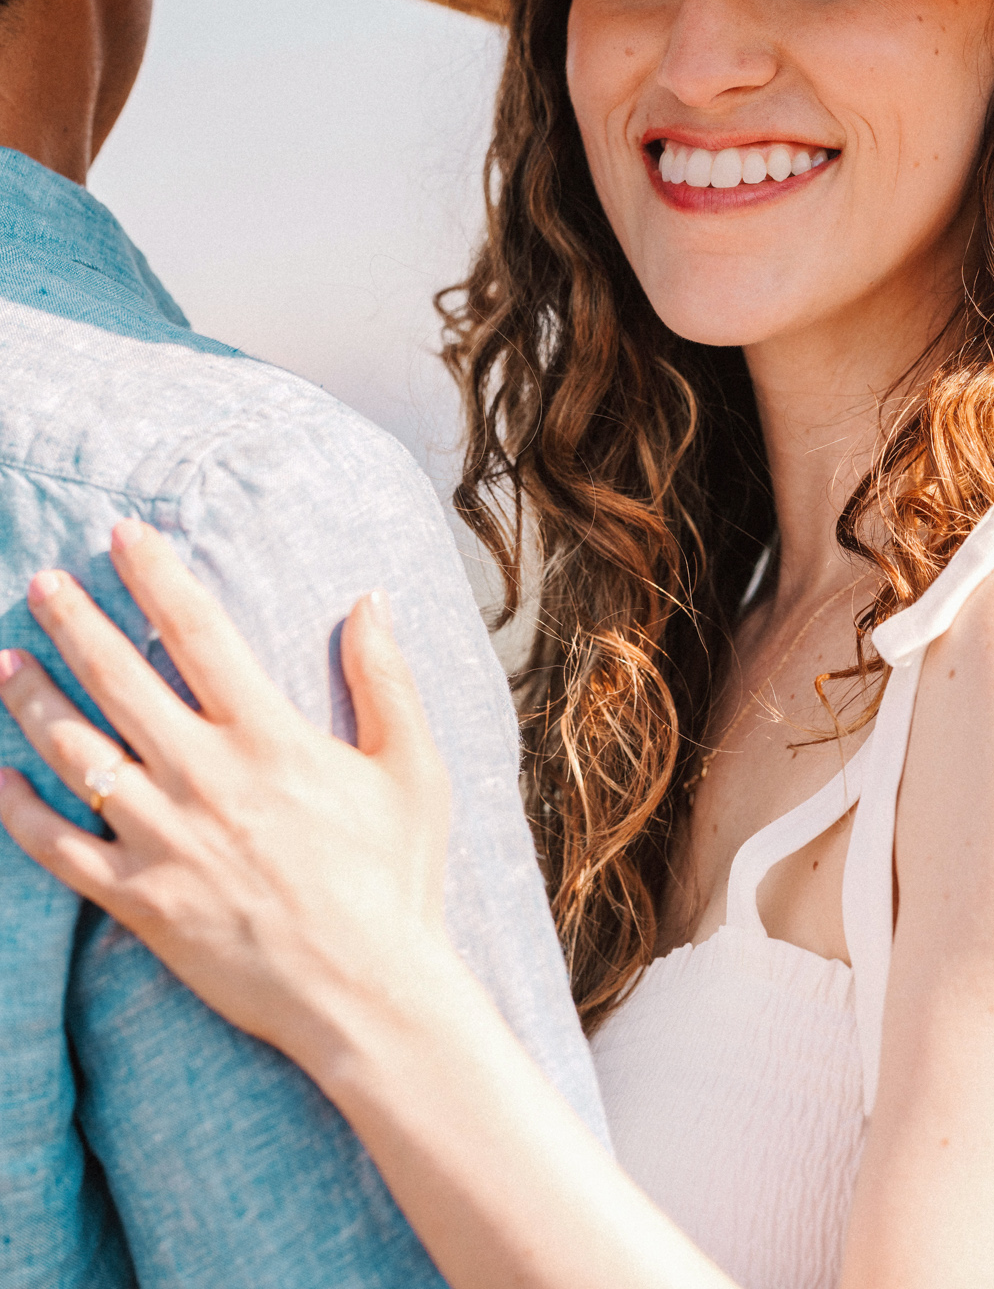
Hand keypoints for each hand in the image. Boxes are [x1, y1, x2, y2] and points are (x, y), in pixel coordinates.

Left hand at [0, 521, 451, 1070]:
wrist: (367, 997)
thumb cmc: (397, 878)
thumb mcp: (413, 768)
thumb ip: (386, 678)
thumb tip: (368, 600)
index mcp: (268, 737)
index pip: (195, 630)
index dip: (154, 574)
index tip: (123, 536)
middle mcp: (204, 778)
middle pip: (117, 678)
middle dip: (73, 621)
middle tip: (40, 581)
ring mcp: (164, 841)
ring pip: (74, 753)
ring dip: (31, 700)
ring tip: (3, 662)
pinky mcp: (139, 901)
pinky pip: (57, 849)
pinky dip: (18, 811)